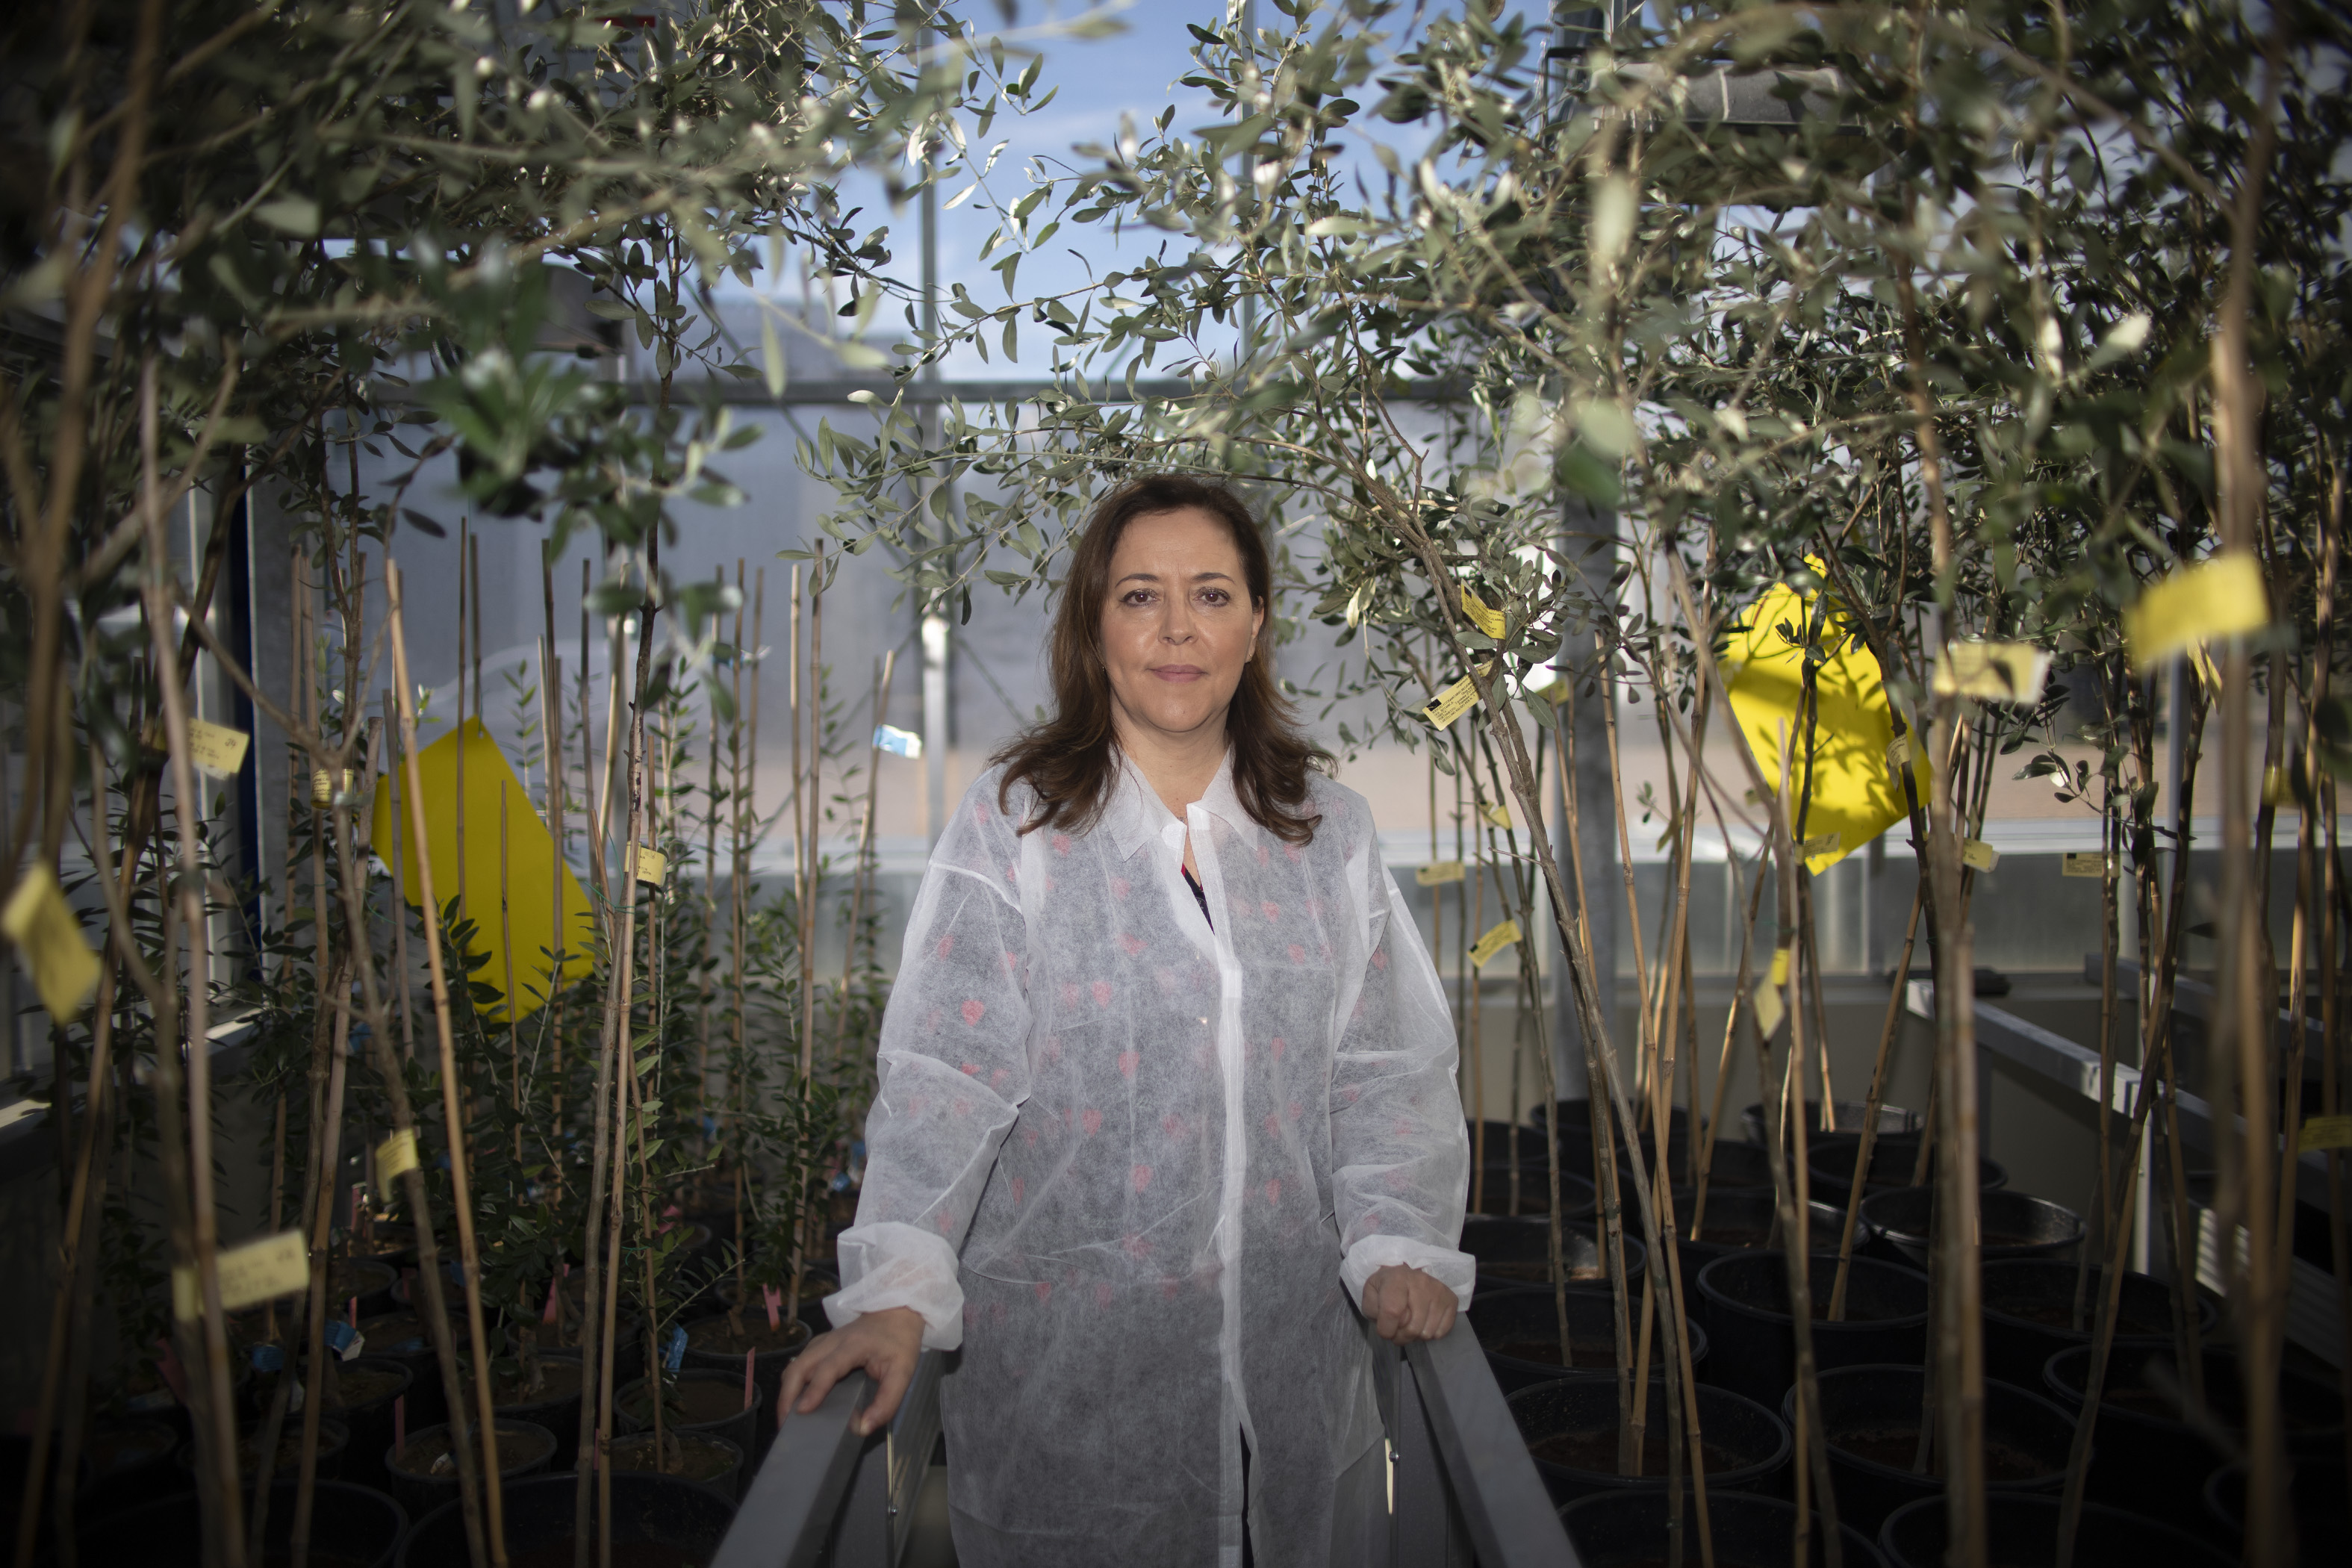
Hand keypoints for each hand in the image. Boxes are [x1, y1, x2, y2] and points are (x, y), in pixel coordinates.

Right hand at [778, 1306, 924, 1436]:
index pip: (828, 1368)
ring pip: (795, 1364)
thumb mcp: (903, 1373)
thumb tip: (863, 1428)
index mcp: (854, 1345)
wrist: (896, 1311)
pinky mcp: (820, 1345)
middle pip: (800, 1365)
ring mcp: (823, 1341)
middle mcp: (832, 1341)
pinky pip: (800, 1363)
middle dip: (788, 1395)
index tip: (802, 1411)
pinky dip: (793, 1382)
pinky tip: (796, 1399)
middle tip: (786, 1424)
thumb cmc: (899, 1343)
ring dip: (787, 1390)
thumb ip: (887, 1402)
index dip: (814, 1390)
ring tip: (787, 1417)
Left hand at [1362, 1264, 1457, 1345]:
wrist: (1404, 1276)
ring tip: (1410, 1324)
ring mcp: (1439, 1291)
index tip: (1384, 1329)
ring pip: (1427, 1333)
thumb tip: (1391, 1322)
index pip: (1392, 1312)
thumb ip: (1374, 1310)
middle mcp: (1422, 1282)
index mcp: (1397, 1278)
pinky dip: (1430, 1333)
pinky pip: (1441, 1332)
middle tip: (1397, 1330)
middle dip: (1401, 1336)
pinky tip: (1423, 1322)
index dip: (1386, 1329)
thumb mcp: (1370, 1295)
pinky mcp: (1451, 1300)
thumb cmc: (1386, 1288)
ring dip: (1415, 1336)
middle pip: (1412, 1328)